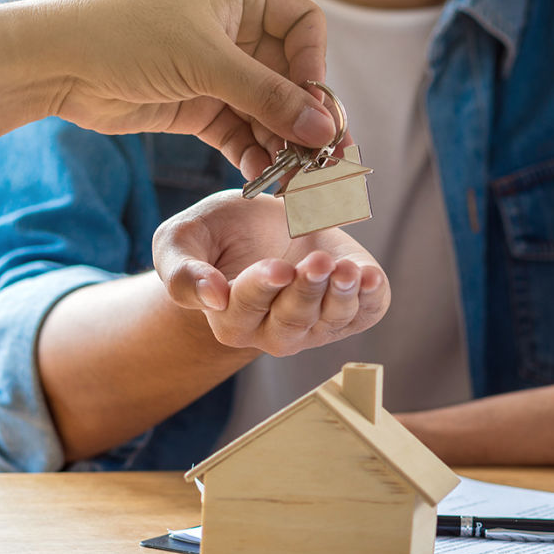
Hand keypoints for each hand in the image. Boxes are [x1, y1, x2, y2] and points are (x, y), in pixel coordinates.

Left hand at [47, 0, 335, 177]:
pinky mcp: (198, 105)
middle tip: (326, 157)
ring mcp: (216, 70)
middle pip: (290, 75)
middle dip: (305, 116)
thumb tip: (323, 128)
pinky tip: (264, 178)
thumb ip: (268, 96)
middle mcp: (234, 29)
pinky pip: (240, 131)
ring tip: (297, 178)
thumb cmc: (125, 35)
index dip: (314, 62)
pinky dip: (254, 153)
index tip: (312, 101)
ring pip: (267, 109)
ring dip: (283, 143)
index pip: (303, 24)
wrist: (52, 63)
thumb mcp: (206, 62)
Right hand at [152, 190, 390, 356]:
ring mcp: (316, 324)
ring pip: (330, 321)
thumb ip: (182, 271)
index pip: (245, 310)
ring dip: (341, 296)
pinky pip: (365, 313)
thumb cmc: (218, 233)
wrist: (264, 223)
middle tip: (317, 262)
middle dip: (306, 291)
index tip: (278, 267)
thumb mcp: (182, 239)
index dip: (263, 289)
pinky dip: (372, 296)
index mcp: (231, 318)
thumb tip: (211, 297)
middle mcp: (274, 330)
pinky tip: (370, 276)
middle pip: (291, 322)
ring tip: (347, 269)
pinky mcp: (351, 309)